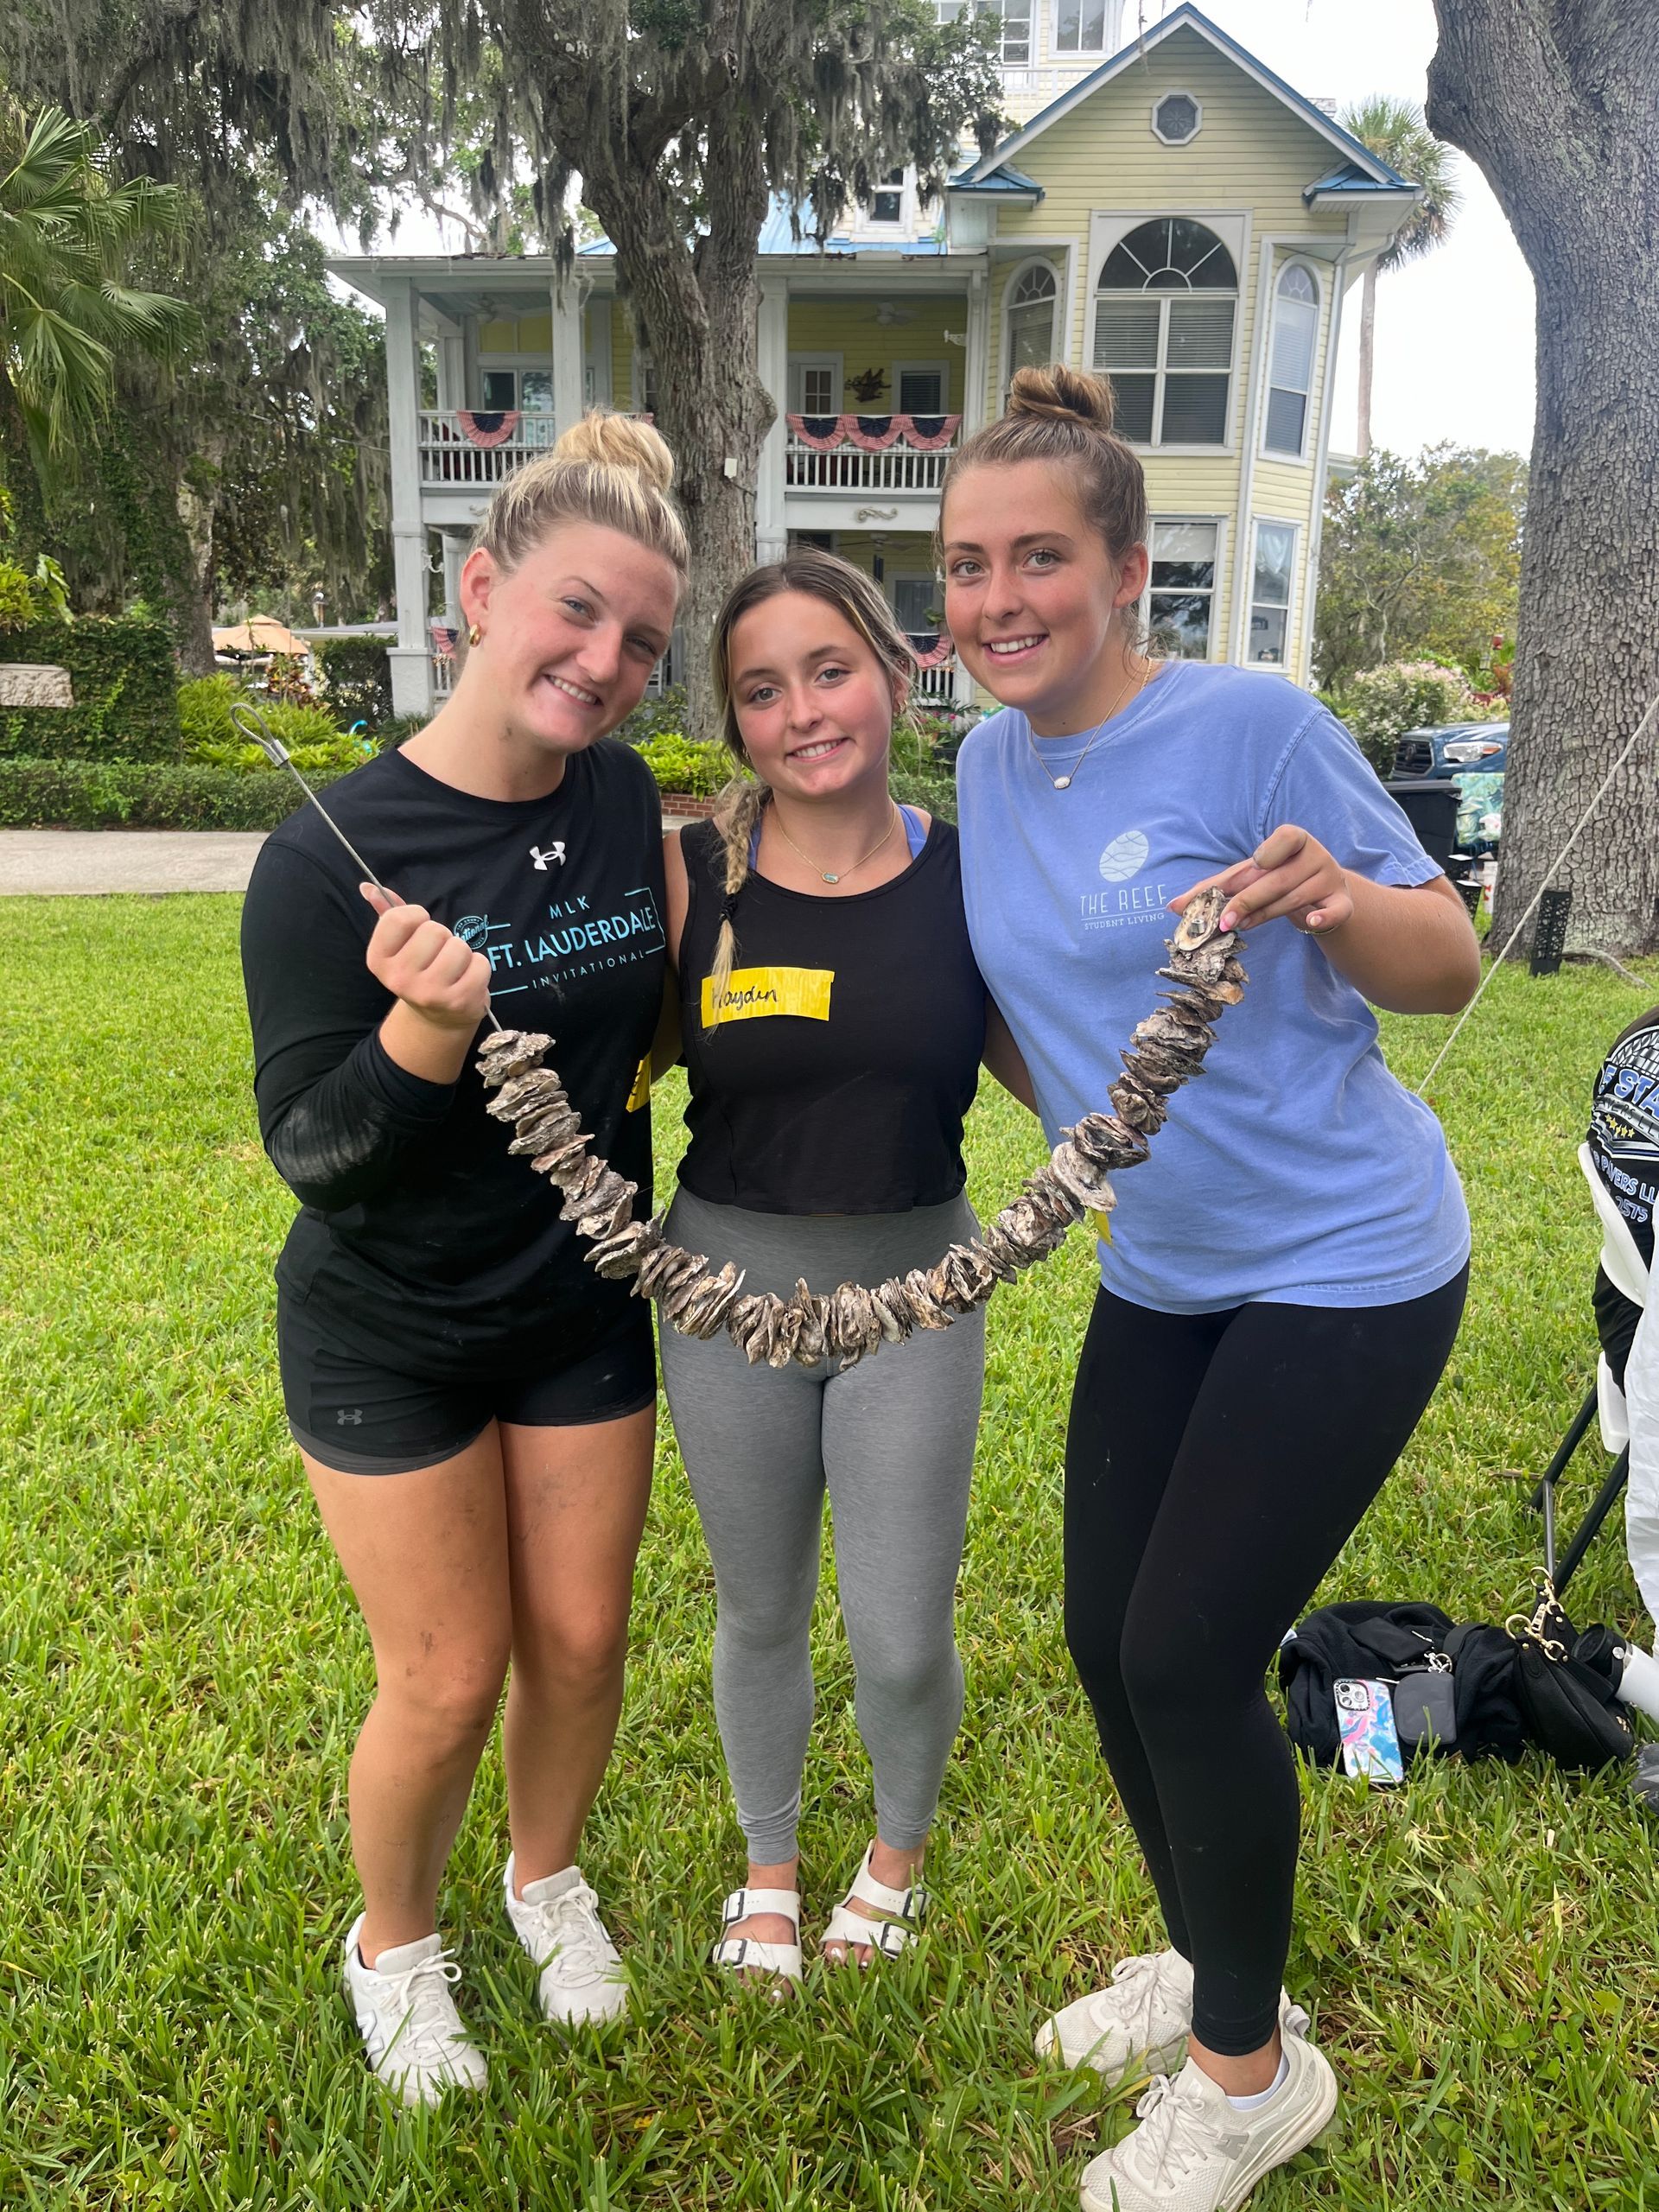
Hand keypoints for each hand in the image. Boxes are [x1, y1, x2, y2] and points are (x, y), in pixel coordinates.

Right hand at [360, 882, 492, 1030]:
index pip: (399, 917)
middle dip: (443, 937)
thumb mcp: (400, 945)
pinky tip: (467, 979)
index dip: (416, 916)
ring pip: (459, 946)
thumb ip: (387, 913)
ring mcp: (429, 993)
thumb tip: (368, 886)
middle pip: (434, 930)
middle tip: (438, 955)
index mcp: (378, 960)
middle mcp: (399, 979)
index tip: (419, 929)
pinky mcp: (459, 1001)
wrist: (437, 1018)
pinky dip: (479, 967)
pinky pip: (481, 964)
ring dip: (462, 953)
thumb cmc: (420, 970)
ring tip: (453, 968)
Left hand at [1169, 826, 1352, 936]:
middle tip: (1222, 922)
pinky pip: (1335, 911)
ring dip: (1263, 916)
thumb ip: (1216, 887)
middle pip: (1276, 880)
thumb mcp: (1249, 876)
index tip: (1257, 863)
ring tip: (1238, 927)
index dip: (1270, 851)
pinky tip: (1311, 921)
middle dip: (1246, 901)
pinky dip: (1323, 918)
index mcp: (1295, 838)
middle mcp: (1316, 855)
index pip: (1283, 839)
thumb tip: (1173, 907)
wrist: (1322, 895)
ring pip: (1292, 900)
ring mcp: (1330, 879)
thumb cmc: (1277, 879)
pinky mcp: (1341, 903)